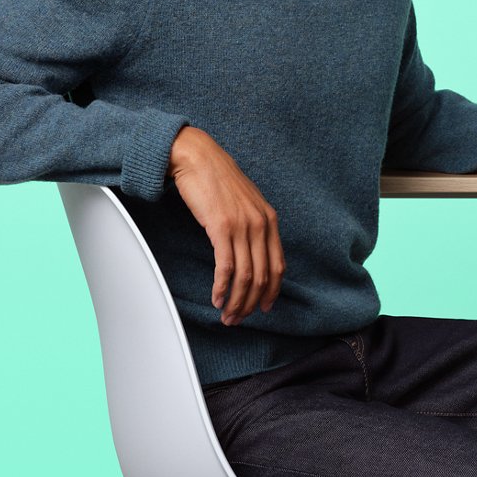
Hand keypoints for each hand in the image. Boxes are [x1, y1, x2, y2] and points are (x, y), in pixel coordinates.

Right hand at [167, 125, 285, 325]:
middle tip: (237, 319)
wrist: (198, 157)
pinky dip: (222, 288)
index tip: (262, 308)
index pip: (278, 266)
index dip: (271, 292)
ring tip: (226, 315)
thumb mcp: (246, 202)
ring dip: (236, 301)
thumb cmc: (218, 179)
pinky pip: (226, 267)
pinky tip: (216, 298)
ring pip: (246, 276)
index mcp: (270, 219)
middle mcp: (261, 224)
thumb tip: (252, 251)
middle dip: (250, 303)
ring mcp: (242, 226)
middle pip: (262, 276)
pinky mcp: (221, 227)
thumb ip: (254, 224)